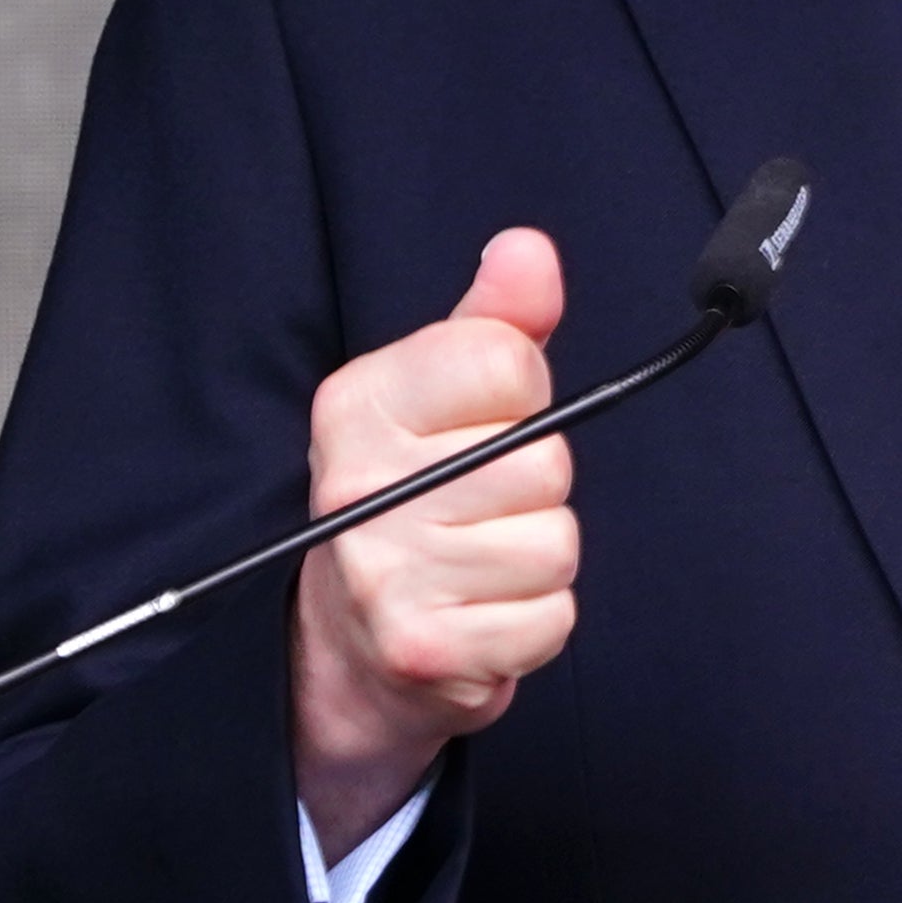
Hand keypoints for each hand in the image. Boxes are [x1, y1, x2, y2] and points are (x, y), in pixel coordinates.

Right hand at [293, 229, 579, 852]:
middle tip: (480, 506)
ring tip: (476, 562)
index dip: (520, 394)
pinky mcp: (423, 651)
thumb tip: (528, 251)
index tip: (483, 422)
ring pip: (555, 545)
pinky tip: (480, 614)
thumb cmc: (413, 498)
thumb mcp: (439, 395)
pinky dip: (532, 622)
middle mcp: (357, 486)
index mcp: (358, 404)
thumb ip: (495, 323)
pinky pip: (550, 620)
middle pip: (544, 462)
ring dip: (536, 560)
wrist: (346, 645)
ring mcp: (384, 575)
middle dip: (536, 488)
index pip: (504, 362)